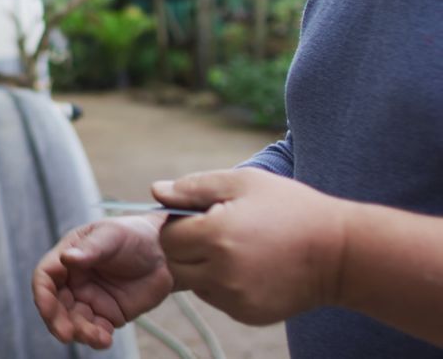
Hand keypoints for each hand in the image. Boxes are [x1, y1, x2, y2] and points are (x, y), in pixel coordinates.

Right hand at [32, 216, 172, 347]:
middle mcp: (73, 281)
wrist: (165, 253)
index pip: (45, 278)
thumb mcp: (111, 235)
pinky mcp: (107, 315)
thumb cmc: (133, 235)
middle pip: (55, 305)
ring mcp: (89, 300)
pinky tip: (105, 339)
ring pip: (74, 322)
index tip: (47, 310)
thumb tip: (67, 258)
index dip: (42, 295)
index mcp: (67, 258)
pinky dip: (97, 339)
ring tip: (98, 337)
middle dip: (57, 322)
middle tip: (67, 334)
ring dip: (80, 333)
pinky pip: (96, 331)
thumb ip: (90, 249)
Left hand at [153, 168, 347, 324]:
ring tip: (234, 249)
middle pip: (174, 263)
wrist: (340, 252)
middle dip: (186, 247)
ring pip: (192, 283)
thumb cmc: (291, 208)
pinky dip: (221, 284)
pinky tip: (248, 267)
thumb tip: (156, 191)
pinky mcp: (246, 314)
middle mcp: (221, 271)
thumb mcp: (244, 183)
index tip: (201, 216)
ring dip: (201, 267)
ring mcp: (234, 297)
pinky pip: (216, 298)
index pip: (167, 236)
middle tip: (215, 232)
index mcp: (216, 234)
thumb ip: (194, 187)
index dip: (179, 223)